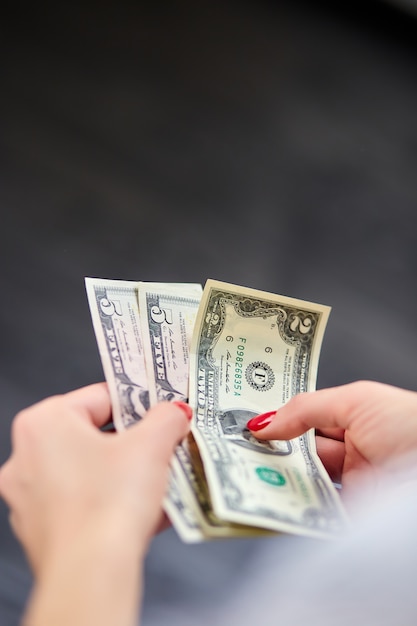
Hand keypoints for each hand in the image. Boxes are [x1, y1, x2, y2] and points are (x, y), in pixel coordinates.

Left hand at [0, 383, 190, 576]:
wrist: (91, 574)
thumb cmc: (108, 504)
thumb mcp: (151, 445)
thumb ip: (166, 417)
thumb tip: (174, 412)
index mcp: (44, 422)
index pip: (101, 397)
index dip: (139, 402)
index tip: (162, 410)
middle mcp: (27, 455)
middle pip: (94, 435)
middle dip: (134, 442)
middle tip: (164, 445)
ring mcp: (30, 495)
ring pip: (89, 470)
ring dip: (126, 473)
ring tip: (161, 479)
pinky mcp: (41, 528)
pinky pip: (84, 502)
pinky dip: (112, 501)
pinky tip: (146, 510)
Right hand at [247, 381, 416, 498]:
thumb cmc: (410, 423)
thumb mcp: (355, 401)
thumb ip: (305, 410)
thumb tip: (262, 423)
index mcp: (352, 419)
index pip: (303, 419)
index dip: (275, 420)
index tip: (240, 423)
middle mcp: (350, 452)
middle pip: (298, 453)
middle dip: (267, 450)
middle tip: (231, 449)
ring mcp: (350, 485)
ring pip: (302, 483)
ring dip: (274, 479)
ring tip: (241, 470)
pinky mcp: (350, 515)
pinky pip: (314, 513)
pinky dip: (291, 509)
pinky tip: (266, 497)